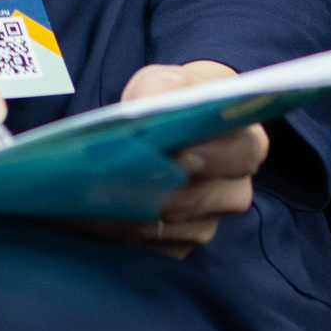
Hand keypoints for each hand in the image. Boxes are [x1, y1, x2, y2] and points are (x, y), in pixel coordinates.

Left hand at [68, 61, 266, 254]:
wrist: (171, 125)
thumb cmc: (172, 98)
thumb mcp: (165, 82)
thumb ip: (161, 91)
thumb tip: (146, 112)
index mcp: (247, 144)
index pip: (237, 154)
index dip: (205, 155)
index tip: (172, 154)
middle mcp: (234, 191)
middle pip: (190, 200)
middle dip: (146, 191)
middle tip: (103, 181)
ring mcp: (208, 223)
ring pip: (163, 228)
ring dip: (122, 215)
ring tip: (84, 199)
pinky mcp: (180, 246)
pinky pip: (148, 248)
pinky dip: (116, 233)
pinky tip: (88, 217)